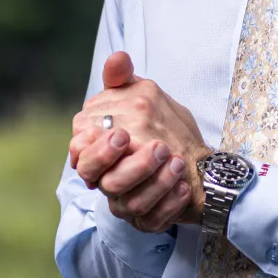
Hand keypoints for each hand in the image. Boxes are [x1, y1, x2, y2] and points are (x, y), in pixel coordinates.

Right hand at [67, 52, 208, 231]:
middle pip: (104, 182)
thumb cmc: (160, 126)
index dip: (98, 147)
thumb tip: (118, 57)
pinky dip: (169, 203)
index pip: (82, 154)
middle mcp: (108, 179)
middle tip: (157, 147)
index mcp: (99, 151)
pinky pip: (153, 221)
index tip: (123, 134)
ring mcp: (126, 203)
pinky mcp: (147, 220)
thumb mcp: (143, 96)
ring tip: (177, 162)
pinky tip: (183, 186)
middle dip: (130, 166)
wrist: (195, 159)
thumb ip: (123, 80)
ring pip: (131, 205)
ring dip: (155, 183)